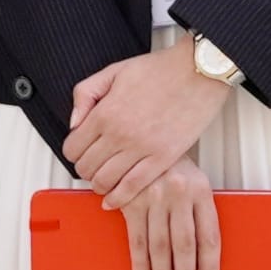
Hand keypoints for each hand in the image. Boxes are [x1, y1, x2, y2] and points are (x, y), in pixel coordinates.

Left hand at [61, 37, 230, 195]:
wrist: (197, 71)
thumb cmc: (160, 70)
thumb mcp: (113, 71)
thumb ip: (85, 94)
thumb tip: (73, 123)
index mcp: (104, 112)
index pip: (72, 148)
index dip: (73, 153)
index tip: (80, 152)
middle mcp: (119, 133)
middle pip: (86, 168)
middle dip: (86, 169)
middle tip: (93, 165)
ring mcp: (141, 148)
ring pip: (105, 182)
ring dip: (100, 185)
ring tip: (105, 180)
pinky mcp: (163, 158)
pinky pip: (133, 187)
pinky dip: (119, 198)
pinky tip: (114, 199)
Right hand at [117, 158, 225, 269]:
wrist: (141, 139)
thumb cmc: (171, 166)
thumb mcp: (194, 182)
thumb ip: (200, 214)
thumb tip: (203, 258)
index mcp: (200, 190)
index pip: (209, 238)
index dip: (209, 268)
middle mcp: (178, 194)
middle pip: (184, 246)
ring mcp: (153, 197)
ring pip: (159, 247)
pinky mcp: (130, 201)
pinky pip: (136, 240)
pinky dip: (139, 264)